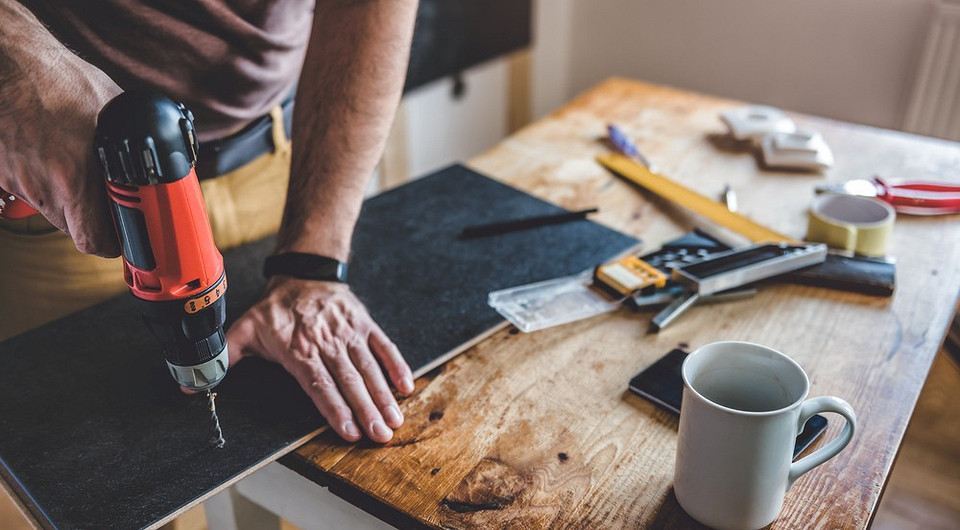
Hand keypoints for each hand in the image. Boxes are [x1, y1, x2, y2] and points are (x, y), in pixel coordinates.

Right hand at [0, 2, 121, 255]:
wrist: (7, 61)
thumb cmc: (59, 79)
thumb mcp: (114, 110)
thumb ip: (135, 141)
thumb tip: (162, 157)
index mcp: (74, 177)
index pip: (94, 240)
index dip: (112, 243)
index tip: (124, 235)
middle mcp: (42, 186)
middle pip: (73, 230)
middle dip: (92, 222)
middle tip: (105, 204)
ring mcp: (16, 180)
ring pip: (49, 211)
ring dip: (66, 201)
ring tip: (75, 169)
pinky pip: (25, 191)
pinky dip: (39, 182)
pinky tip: (48, 156)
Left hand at [226, 277, 414, 442]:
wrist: (304, 272)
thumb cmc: (275, 308)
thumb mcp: (245, 328)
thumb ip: (224, 357)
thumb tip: (190, 383)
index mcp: (299, 349)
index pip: (319, 384)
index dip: (335, 409)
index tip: (349, 431)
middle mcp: (327, 343)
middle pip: (349, 381)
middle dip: (366, 410)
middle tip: (381, 435)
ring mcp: (349, 333)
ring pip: (368, 368)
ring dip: (383, 395)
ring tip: (394, 420)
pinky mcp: (364, 325)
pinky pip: (383, 347)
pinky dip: (396, 365)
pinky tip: (406, 386)